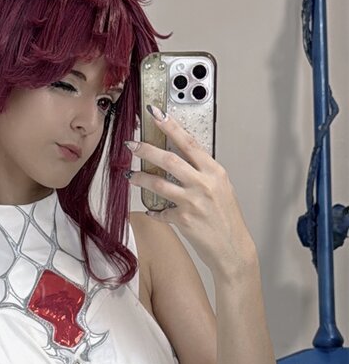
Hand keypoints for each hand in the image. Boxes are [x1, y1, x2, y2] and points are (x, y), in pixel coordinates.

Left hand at [125, 105, 256, 274]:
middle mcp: (204, 184)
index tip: (156, 115)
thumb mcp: (222, 189)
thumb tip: (183, 163)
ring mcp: (193, 201)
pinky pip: (161, 211)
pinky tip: (152, 211)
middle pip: (169, 159)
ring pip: (159, 184)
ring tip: (131, 176)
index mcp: (215, 172)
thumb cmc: (227, 220)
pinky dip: (155, 211)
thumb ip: (203, 174)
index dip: (171, 127)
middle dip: (147, 149)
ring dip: (141, 178)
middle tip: (131, 145)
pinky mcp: (184, 219)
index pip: (189, 143)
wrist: (232, 248)